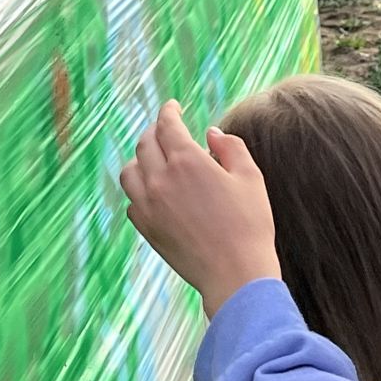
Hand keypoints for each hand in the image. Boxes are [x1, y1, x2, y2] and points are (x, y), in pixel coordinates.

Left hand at [120, 102, 279, 317]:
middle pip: (145, 144)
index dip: (169, 111)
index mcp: (187, 161)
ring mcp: (149, 206)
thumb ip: (231, 147)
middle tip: (165, 129)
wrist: (235, 274)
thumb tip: (211, 134)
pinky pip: (132, 201)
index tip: (173, 106)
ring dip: (140, 159)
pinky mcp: (146, 229)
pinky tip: (153, 191)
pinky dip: (139, 189)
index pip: (167, 125)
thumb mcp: (250, 177)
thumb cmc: (249, 224)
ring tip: (154, 158)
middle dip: (155, 131)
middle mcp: (160, 179)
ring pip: (130, 171)